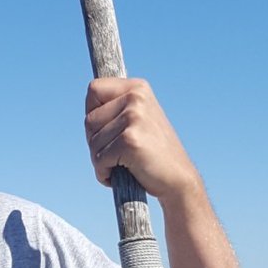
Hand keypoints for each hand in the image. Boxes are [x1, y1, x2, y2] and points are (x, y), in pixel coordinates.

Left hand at [85, 77, 199, 205]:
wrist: (178, 179)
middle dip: (96, 143)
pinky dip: (104, 173)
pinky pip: (99, 159)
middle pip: (89, 120)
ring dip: (100, 161)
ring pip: (93, 142)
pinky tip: (121, 175)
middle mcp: (136, 97)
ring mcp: (133, 117)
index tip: (107, 130)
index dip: (92, 113)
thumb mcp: (138, 120)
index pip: (94, 89)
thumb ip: (116, 109)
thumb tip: (88, 112)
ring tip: (122, 164)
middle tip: (117, 154)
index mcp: (137, 88)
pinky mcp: (130, 140)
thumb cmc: (153, 154)